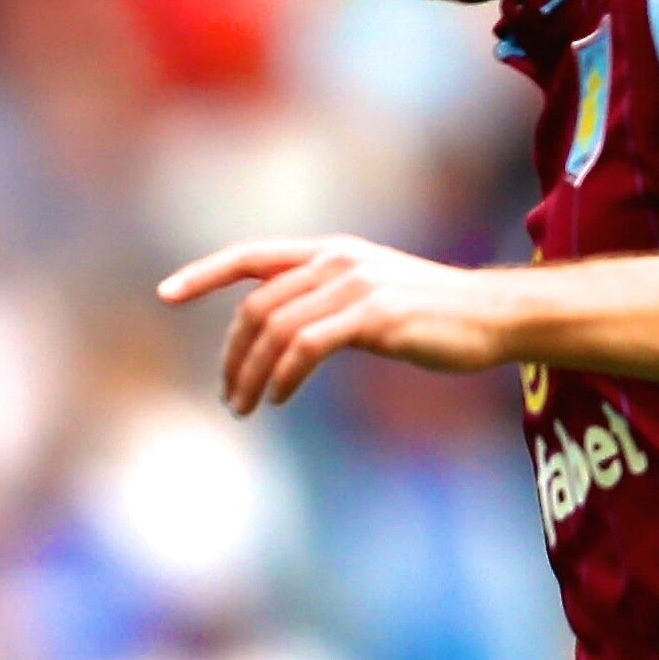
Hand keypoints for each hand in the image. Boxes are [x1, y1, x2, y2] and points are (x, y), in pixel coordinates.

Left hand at [158, 235, 506, 412]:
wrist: (493, 318)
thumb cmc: (431, 317)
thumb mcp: (368, 298)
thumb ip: (323, 303)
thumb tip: (278, 335)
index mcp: (330, 251)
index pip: (251, 256)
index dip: (203, 273)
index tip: (165, 294)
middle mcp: (337, 260)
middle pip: (256, 307)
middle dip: (232, 356)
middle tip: (227, 396)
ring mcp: (356, 284)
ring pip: (275, 329)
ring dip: (251, 375)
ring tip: (245, 407)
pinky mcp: (374, 315)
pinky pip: (307, 346)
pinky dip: (284, 375)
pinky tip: (279, 398)